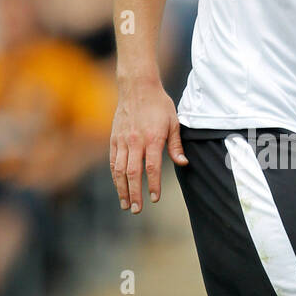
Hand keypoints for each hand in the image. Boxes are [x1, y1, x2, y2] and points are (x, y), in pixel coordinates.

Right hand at [110, 82, 187, 212]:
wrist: (137, 86)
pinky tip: (118, 186)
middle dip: (135, 193)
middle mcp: (135, 141)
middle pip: (133, 173)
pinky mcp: (114, 138)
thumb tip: (182, 163)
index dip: (153, 185)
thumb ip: (176, 145)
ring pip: (119, 170)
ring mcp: (122, 140)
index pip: (152, 167)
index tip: (155, 198)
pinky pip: (112, 161)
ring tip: (125, 204)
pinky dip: (114, 176)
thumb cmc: (159, 104)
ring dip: (121, 189)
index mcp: (152, 138)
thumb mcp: (174, 122)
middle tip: (137, 209)